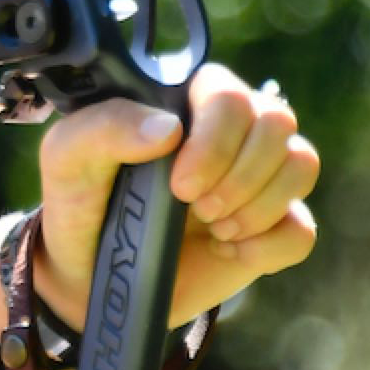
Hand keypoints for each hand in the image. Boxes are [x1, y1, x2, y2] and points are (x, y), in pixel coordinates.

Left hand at [30, 63, 318, 328]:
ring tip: (212, 229)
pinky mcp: (271, 227)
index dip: (215, 140)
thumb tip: (168, 129)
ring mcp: (257, 178)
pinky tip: (228, 250)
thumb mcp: (67, 160)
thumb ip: (103, 128)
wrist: (88, 276)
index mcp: (185, 101)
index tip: (179, 185)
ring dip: (256, 206)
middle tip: (195, 209)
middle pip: (278, 122)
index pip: (230, 93)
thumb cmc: (80, 203)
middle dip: (238, 176)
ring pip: (302, 164)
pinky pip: (302, 229)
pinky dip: (268, 245)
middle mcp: (232, 130)